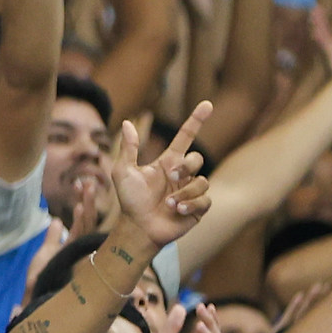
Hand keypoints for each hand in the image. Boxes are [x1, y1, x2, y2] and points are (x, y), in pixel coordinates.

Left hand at [107, 101, 212, 248]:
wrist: (137, 228)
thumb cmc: (130, 201)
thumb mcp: (124, 172)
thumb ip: (128, 148)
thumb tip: (126, 122)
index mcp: (168, 162)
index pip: (186, 137)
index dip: (196, 120)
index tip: (208, 104)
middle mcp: (182, 175)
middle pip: (197, 158)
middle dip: (186, 166)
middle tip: (171, 177)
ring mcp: (191, 191)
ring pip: (202, 181)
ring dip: (185, 191)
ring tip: (169, 203)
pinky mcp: (198, 208)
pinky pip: (206, 200)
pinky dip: (191, 205)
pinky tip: (177, 211)